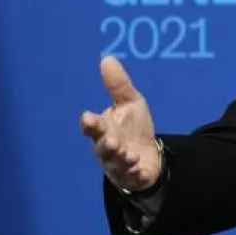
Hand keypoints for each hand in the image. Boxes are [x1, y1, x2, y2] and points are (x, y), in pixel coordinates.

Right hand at [79, 56, 162, 191]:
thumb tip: (107, 58)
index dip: (90, 123)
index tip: (87, 117)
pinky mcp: (134, 175)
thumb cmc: (133, 129)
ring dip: (122, 159)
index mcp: (104, 129)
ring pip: (117, 163)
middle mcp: (108, 148)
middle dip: (105, 145)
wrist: (148, 156)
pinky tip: (140, 170)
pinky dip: (136, 174)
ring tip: (128, 155)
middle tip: (110, 141)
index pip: (93, 126)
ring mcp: (120, 164)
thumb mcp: (130, 103)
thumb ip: (118, 85)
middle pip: (103, 147)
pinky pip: (133, 176)